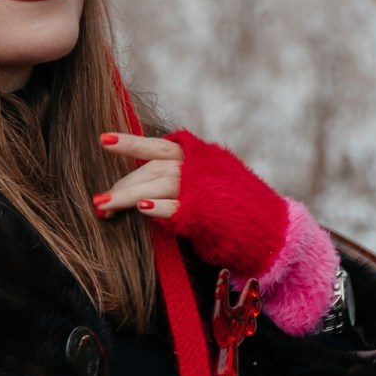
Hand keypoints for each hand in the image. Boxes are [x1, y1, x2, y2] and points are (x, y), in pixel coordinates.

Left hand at [92, 128, 291, 275]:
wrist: (275, 235)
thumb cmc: (240, 214)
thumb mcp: (212, 186)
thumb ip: (183, 180)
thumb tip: (146, 186)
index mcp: (203, 157)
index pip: (160, 147)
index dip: (131, 143)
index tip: (103, 140)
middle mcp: (202, 167)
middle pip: (152, 168)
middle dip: (123, 184)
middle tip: (99, 201)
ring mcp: (205, 187)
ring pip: (157, 183)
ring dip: (128, 195)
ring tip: (106, 206)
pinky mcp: (207, 211)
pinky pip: (177, 205)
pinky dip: (158, 206)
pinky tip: (140, 208)